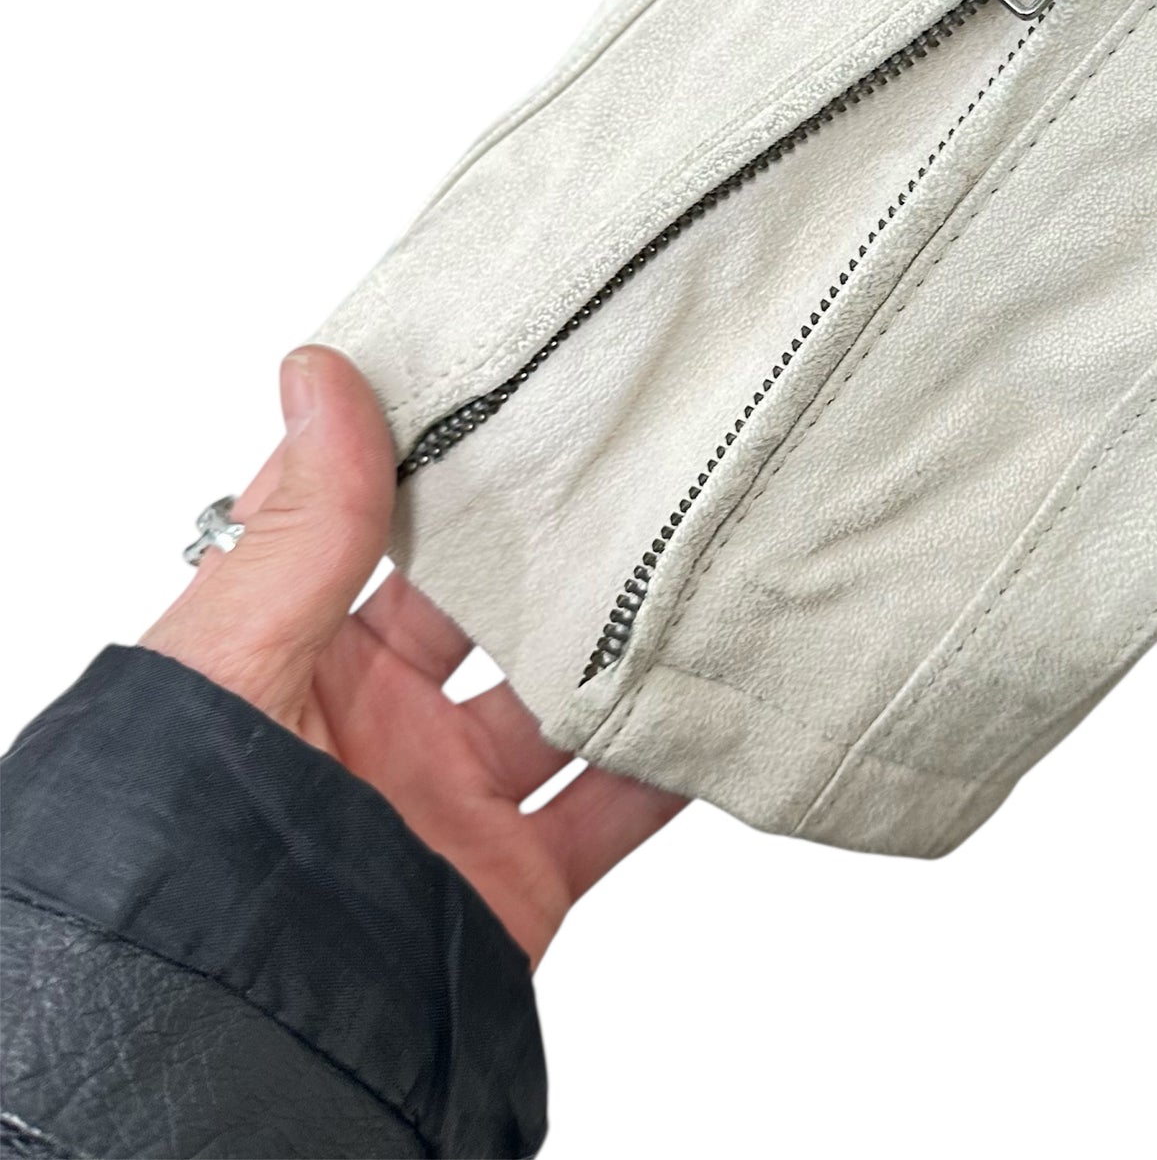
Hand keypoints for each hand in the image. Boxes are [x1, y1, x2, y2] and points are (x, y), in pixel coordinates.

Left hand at [141, 345, 682, 962]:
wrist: (235, 1036)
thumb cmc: (188, 836)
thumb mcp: (233, 659)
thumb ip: (301, 526)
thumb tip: (320, 371)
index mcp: (300, 659)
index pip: (380, 531)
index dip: (438, 461)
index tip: (515, 384)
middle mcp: (381, 723)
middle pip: (496, 609)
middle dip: (557, 544)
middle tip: (635, 456)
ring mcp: (451, 801)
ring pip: (568, 698)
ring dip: (627, 643)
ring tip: (697, 556)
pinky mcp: (514, 879)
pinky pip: (616, 805)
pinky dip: (673, 759)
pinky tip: (718, 690)